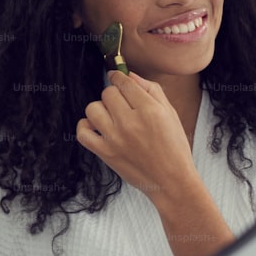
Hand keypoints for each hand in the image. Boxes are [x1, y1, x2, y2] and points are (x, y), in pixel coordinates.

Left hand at [76, 71, 197, 201]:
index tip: (117, 78)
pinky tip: (98, 128)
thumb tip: (129, 74)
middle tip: (122, 106)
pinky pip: (82, 132)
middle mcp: (131, 122)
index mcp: (150, 110)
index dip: (119, 77)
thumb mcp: (170, 113)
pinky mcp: (105, 153)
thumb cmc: (174, 146)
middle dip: (114, 95)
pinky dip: (86, 127)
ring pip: (93, 108)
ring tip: (112, 118)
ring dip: (100, 109)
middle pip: (108, 93)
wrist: (171, 181)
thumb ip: (151, 89)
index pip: (124, 82)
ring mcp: (115, 139)